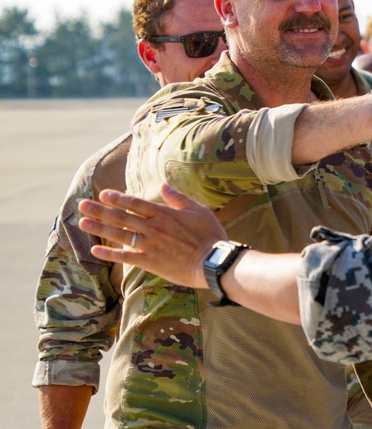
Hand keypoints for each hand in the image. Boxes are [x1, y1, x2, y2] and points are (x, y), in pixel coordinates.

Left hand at [79, 185, 223, 289]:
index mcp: (164, 214)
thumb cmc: (210, 234)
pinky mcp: (149, 262)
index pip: (135, 203)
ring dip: (99, 228)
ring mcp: (149, 245)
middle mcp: (152, 228)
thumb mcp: (198, 210)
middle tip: (82, 204)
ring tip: (82, 222)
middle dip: (100, 210)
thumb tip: (163, 186)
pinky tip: (95, 250)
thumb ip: (178, 198)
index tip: (103, 194)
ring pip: (119, 234)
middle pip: (121, 216)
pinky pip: (124, 256)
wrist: (212, 262)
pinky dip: (109, 253)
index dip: (117, 198)